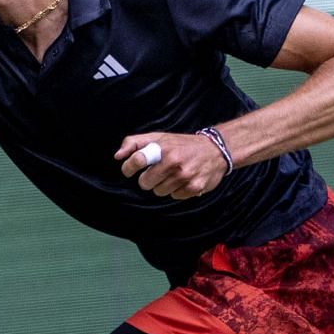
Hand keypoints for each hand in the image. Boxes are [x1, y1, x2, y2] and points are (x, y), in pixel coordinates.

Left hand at [113, 131, 228, 198]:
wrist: (216, 150)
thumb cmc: (182, 144)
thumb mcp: (159, 137)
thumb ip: (135, 143)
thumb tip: (118, 156)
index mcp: (163, 147)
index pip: (137, 159)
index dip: (129, 167)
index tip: (129, 170)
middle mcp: (174, 161)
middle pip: (145, 183)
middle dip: (148, 179)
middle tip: (157, 172)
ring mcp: (185, 176)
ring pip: (158, 192)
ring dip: (162, 185)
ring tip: (172, 175)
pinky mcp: (194, 188)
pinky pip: (174, 196)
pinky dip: (176, 191)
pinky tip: (183, 181)